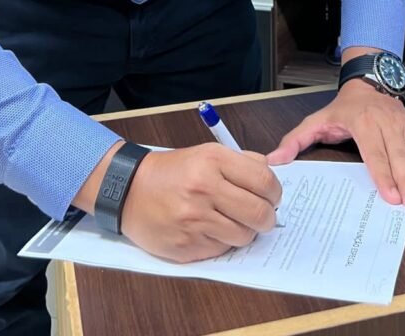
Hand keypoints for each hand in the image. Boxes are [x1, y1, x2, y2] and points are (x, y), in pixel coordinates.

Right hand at [119, 144, 282, 262]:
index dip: (275, 192)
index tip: (272, 196)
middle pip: (259, 213)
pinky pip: (221, 250)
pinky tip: (211, 230)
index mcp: (213, 161)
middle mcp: (205, 189)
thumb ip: (241, 162)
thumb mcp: (206, 153)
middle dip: (267, 217)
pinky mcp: (186, 246)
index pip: (264, 180)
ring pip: (243, 236)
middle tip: (262, 215)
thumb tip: (272, 175)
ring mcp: (195, 221)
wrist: (129, 190)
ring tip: (233, 221)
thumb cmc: (172, 171)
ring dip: (244, 231)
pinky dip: (222, 242)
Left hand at [267, 81, 404, 209]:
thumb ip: (296, 140)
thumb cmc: (343, 108)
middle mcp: (386, 121)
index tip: (390, 197)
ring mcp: (403, 124)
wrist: (368, 82)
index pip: (374, 152)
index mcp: (362, 122)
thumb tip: (274, 159)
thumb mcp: (316, 120)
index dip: (383, 175)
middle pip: (399, 155)